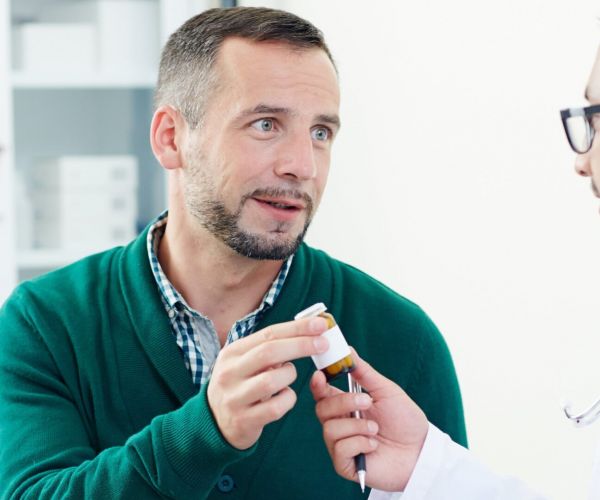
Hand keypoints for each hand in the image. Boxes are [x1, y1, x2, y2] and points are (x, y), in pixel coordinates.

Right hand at [207, 317, 328, 449]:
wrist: (214, 423)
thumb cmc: (240, 385)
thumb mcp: (245, 362)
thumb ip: (269, 348)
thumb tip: (309, 332)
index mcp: (232, 353)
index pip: (268, 334)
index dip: (297, 328)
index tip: (320, 324)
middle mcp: (230, 373)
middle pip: (269, 352)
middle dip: (300, 345)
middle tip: (323, 344)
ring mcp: (235, 398)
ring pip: (272, 381)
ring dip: (290, 376)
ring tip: (288, 376)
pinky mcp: (243, 421)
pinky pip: (276, 407)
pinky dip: (288, 399)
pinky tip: (285, 397)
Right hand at [310, 348, 427, 491]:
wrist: (421, 450)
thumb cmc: (404, 420)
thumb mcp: (386, 391)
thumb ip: (364, 372)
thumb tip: (348, 349)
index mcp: (346, 405)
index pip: (322, 394)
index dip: (317, 385)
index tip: (320, 375)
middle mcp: (340, 424)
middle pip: (322, 409)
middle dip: (343, 402)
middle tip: (368, 402)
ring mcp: (341, 445)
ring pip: (330, 429)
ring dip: (356, 426)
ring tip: (376, 429)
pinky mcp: (346, 465)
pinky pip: (340, 450)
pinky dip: (359, 443)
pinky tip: (374, 446)